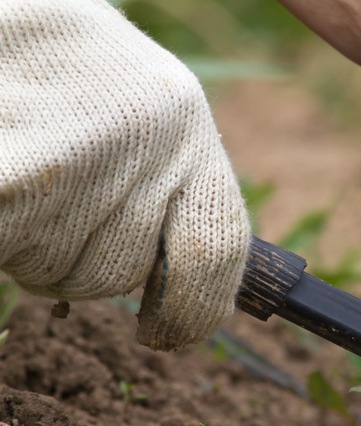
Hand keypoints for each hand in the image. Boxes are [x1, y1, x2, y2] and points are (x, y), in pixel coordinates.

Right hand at [0, 0, 249, 349]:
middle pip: (115, 274)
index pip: (218, 252)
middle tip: (49, 203)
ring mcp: (80, 155)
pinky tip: (7, 183)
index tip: (166, 335)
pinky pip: (10, 245)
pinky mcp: (17, 173)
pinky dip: (3, 234)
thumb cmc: (75, 74)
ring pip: (51, 269)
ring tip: (23, 170)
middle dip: (75, 262)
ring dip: (28, 245)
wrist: (11, 7)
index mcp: (190, 132)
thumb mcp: (148, 119)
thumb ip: (171, 193)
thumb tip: (184, 298)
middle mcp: (148, 143)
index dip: (196, 309)